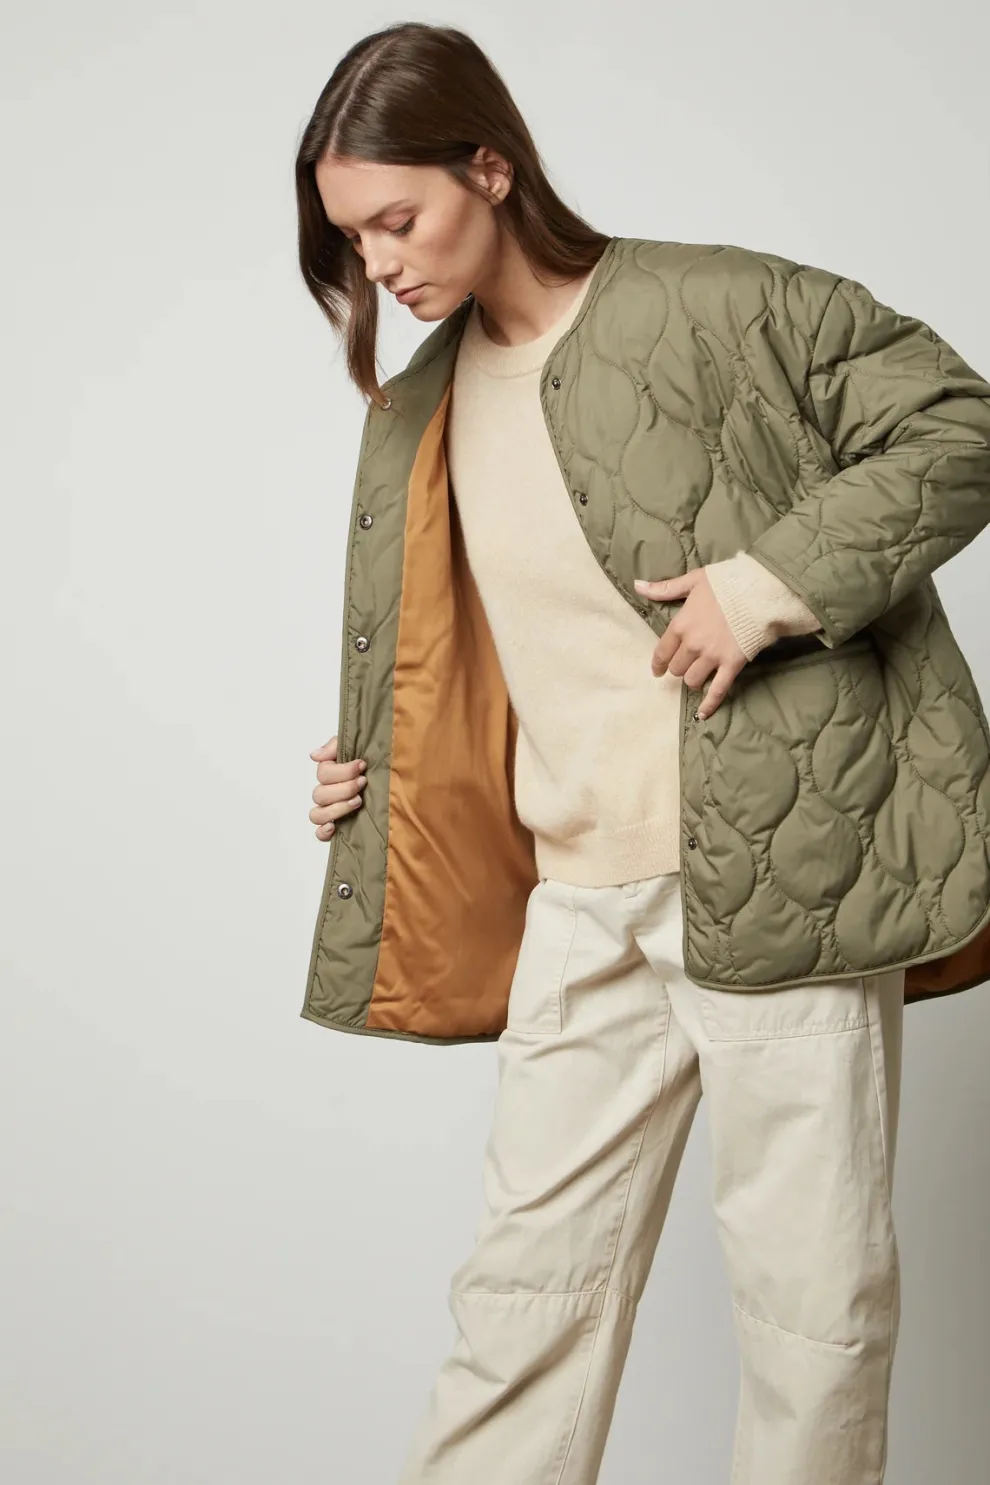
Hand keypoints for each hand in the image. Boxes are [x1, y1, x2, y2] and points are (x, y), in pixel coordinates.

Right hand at [308, 735, 366, 839]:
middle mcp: (327, 793)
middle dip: (344, 788)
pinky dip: (323, 832)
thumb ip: (335, 746)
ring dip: (337, 808)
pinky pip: (319, 833)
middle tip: (363, 783)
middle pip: (320, 794)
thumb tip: (314, 755)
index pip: (323, 774)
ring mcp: (330, 811)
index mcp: (329, 774)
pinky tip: (333, 827)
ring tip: (358, 801)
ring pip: (318, 814)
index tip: (362, 765)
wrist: (393, 781)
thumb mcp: (357, 747)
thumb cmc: (373, 765)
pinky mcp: (336, 827)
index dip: (342, 771)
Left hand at [634, 570, 746, 719]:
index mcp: (681, 625)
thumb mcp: (694, 581)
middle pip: (676, 668)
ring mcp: (712, 657)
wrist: (760, 591)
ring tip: (698, 677)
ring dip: (693, 680)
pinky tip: (702, 715)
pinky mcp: (731, 665)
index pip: (662, 652)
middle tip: (686, 666)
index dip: (658, 663)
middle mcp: (693, 644)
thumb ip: (665, 588)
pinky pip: (717, 690)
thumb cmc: (727, 583)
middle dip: (679, 668)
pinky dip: (709, 704)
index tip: (657, 670)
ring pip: (692, 680)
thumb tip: (638, 586)